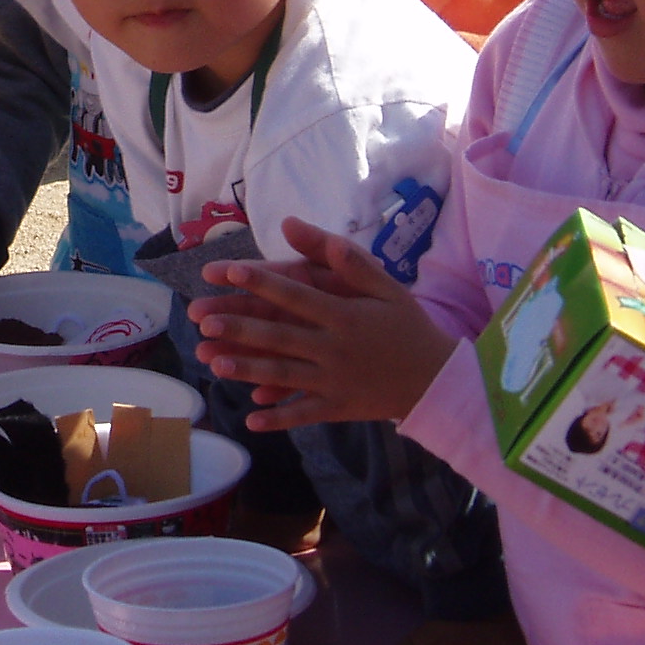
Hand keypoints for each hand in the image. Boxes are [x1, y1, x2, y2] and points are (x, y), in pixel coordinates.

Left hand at [188, 216, 455, 425]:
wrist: (440, 379)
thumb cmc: (408, 326)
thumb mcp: (385, 286)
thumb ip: (345, 258)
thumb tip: (298, 226)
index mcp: (345, 314)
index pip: (297, 294)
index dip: (263, 283)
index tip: (230, 272)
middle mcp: (336, 347)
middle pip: (281, 336)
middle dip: (241, 329)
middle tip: (204, 322)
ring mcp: (335, 380)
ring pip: (285, 375)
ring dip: (247, 369)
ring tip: (213, 363)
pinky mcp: (339, 408)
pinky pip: (305, 413)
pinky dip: (278, 417)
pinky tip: (249, 418)